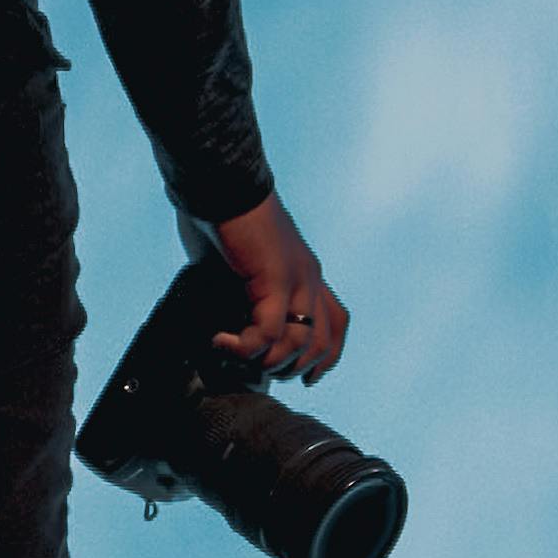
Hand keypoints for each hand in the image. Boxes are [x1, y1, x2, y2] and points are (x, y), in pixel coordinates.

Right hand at [205, 188, 348, 387]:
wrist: (220, 179)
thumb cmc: (222, 213)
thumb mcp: (243, 260)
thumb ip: (245, 289)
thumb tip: (224, 317)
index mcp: (307, 272)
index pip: (337, 324)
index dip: (326, 358)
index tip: (302, 378)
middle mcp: (310, 277)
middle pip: (323, 343)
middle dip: (290, 367)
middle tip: (257, 369)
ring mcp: (297, 278)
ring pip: (297, 345)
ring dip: (264, 361)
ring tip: (234, 353)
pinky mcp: (276, 278)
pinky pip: (267, 332)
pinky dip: (243, 347)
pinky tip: (221, 341)